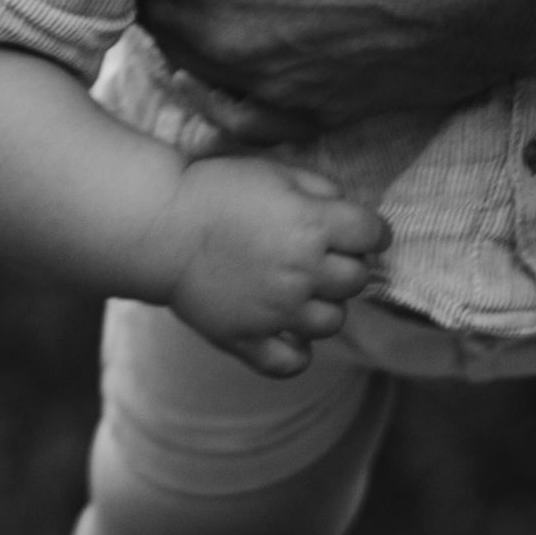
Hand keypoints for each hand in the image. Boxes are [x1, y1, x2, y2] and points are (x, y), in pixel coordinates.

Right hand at [155, 151, 388, 378]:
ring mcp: (276, 311)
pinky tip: (288, 330)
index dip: (369, 230)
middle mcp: (302, 272)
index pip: (375, 235)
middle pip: (358, 280)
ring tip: (301, 289)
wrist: (160, 226)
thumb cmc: (218, 190)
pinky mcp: (246, 338)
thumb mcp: (277, 172)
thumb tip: (348, 213)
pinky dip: (297, 352)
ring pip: (333, 323)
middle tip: (321, 255)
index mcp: (314, 226)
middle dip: (347, 265)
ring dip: (325, 305)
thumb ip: (322, 190)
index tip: (356, 230)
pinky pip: (291, 363)